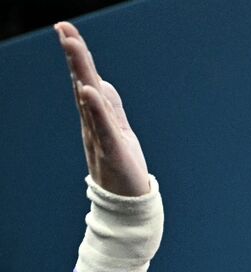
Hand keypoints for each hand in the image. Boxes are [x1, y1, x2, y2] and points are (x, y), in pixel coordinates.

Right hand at [56, 21, 148, 195]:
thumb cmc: (123, 168)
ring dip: (81, 72)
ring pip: (90, 99)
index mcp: (97, 118)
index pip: (86, 80)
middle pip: (83, 83)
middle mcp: (94, 124)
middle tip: (63, 29)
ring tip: (72, 46)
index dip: (78, 56)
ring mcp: (101, 136)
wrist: (127, 205)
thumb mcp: (119, 132)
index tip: (66, 30)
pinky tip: (89, 91)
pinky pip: (103, 127)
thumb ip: (109, 109)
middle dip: (75, 56)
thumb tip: (101, 84)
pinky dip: (96, 109)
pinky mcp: (113, 151)